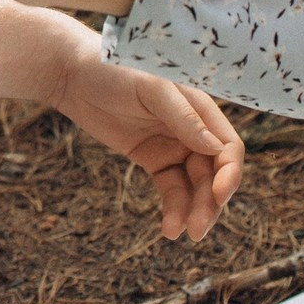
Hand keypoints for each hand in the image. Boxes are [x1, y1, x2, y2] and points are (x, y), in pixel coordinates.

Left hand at [0, 0, 241, 239]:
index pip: (227, 147)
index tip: (219, 195)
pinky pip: (172, 189)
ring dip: (194, 211)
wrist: (74, 74)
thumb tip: (215, 149)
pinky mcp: (153, 159)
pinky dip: (174, 209)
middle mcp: (192, 129)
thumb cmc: (114, 70)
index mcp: (200, 107)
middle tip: (198, 229)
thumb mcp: (150, 90)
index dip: (229, 173)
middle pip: (214, 174)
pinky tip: (169, 229)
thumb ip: (183, 117)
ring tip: (182, 234)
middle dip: (211, 202)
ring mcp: (173, 146)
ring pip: (195, 187)